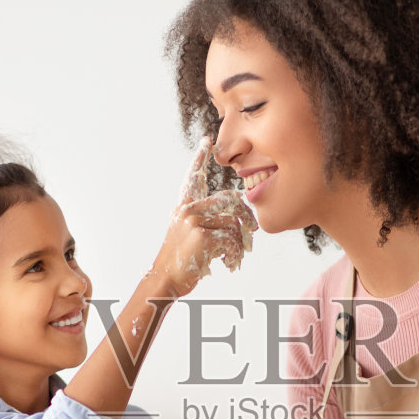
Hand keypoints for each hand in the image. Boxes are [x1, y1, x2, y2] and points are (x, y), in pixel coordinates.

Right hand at [147, 138, 256, 297]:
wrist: (166, 279)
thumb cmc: (181, 260)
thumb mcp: (189, 234)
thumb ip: (207, 220)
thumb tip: (239, 217)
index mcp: (184, 206)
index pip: (193, 177)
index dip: (200, 157)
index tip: (207, 140)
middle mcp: (188, 209)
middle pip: (230, 199)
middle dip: (246, 215)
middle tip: (253, 231)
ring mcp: (194, 221)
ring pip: (234, 223)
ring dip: (240, 244)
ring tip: (234, 257)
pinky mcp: (202, 236)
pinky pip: (232, 239)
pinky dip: (235, 254)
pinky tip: (228, 264)